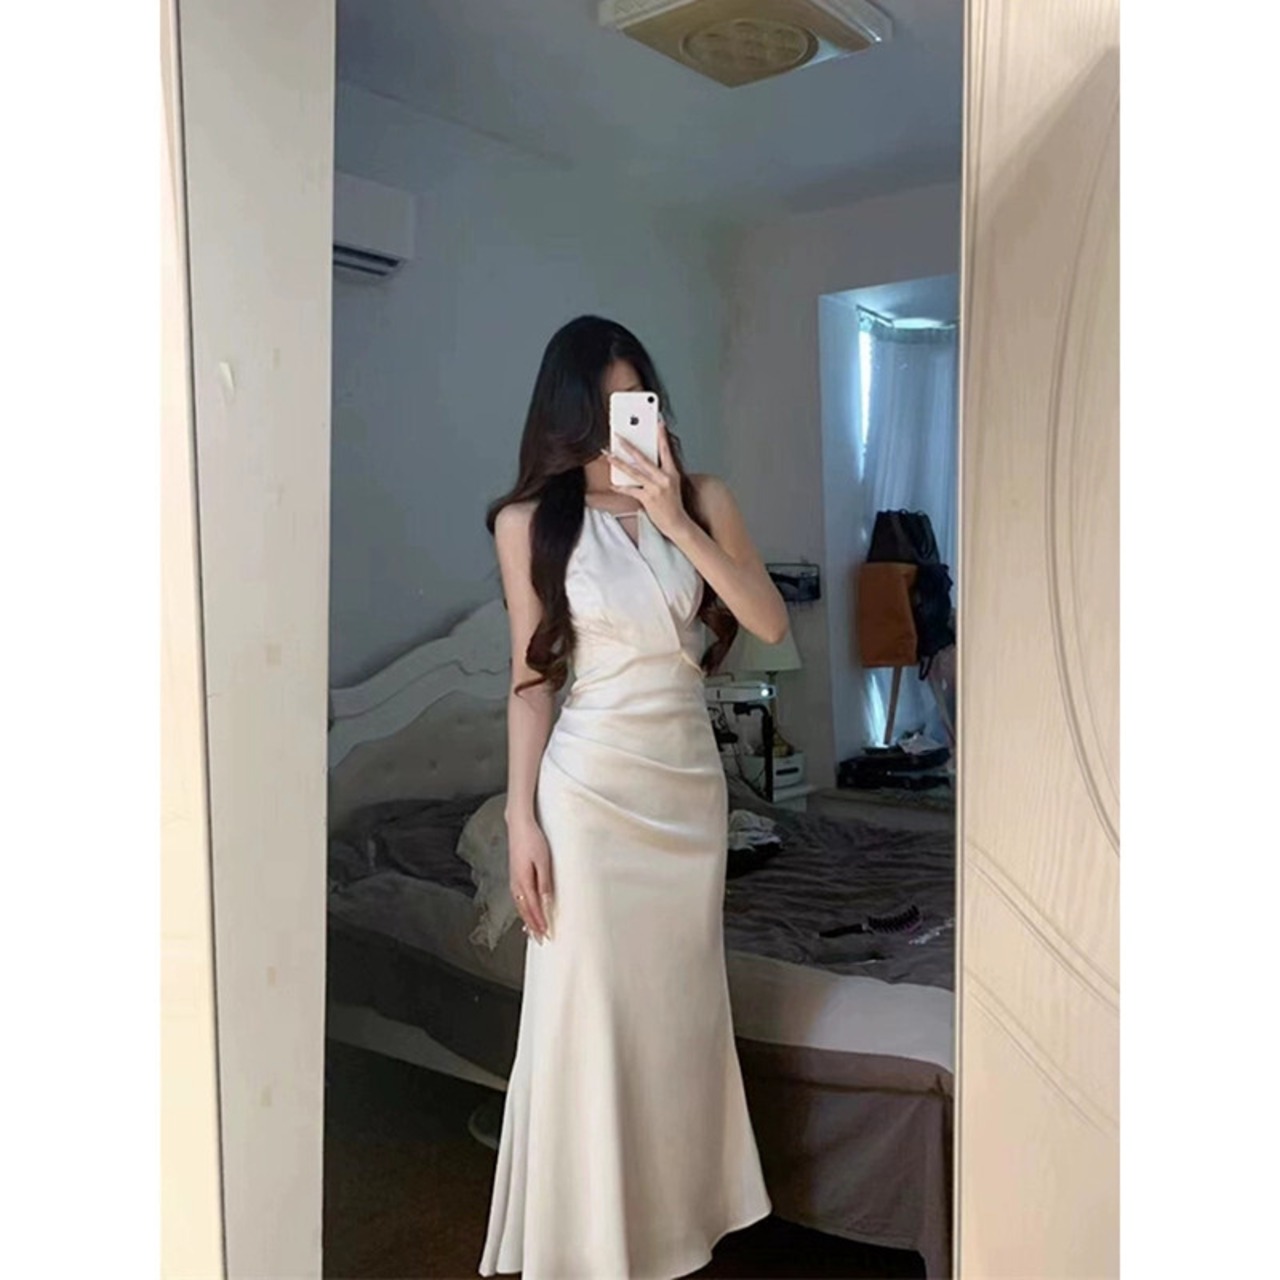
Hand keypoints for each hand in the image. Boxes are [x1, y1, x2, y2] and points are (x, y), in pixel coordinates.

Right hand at [508, 815, 554, 942]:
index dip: (540, 922)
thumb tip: (546, 901)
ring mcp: (513, 880)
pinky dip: (523, 910)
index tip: (546, 934)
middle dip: (532, 926)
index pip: (533, 908)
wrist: (519, 826)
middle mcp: (516, 884)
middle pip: (524, 911)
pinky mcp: (514, 876)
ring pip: (520, 906)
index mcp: (523, 882)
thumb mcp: (543, 861)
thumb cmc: (533, 840)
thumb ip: (544, 883)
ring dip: (527, 920)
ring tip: (533, 932)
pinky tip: (526, 911)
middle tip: (540, 940)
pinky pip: (518, 899)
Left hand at [605, 417, 691, 541]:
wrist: (676, 522)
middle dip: (629, 446)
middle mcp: (664, 478)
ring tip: (609, 455)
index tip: (658, 422)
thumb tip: (643, 462)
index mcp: (672, 473)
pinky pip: (631, 490)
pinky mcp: (647, 498)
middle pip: (644, 458)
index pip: (666, 450)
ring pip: (633, 472)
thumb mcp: (671, 484)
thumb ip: (660, 472)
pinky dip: (621, 487)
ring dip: (619, 463)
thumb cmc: (673, 504)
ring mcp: (655, 488)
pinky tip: (612, 484)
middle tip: (618, 436)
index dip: (662, 436)